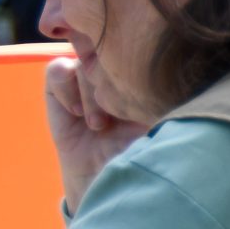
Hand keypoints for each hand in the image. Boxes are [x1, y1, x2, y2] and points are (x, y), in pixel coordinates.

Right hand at [44, 57, 147, 215]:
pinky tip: (77, 113)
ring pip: (85, 60)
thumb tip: (171, 63)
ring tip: (98, 124)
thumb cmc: (140, 157)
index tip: (140, 91)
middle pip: (110, 46)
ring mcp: (87, 78)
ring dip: (90, 92)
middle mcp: (117, 70)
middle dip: (111, 80)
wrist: (104, 183)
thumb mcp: (161, 123)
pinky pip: (58, 69)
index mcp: (148, 73)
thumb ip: (160, 93)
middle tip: (117, 112)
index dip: (137, 62)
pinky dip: (66, 89)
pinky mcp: (61, 89)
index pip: (143, 45)